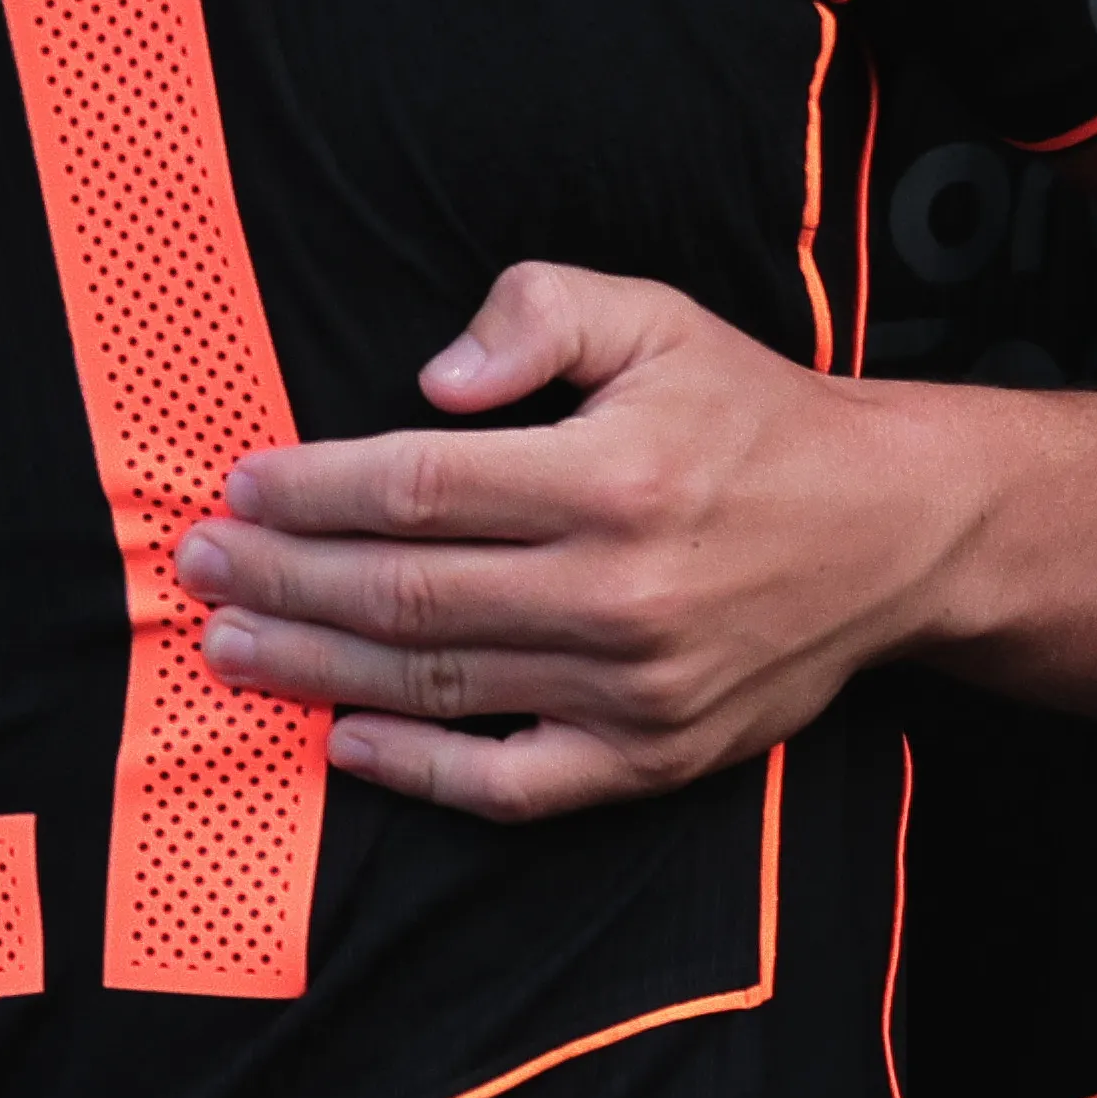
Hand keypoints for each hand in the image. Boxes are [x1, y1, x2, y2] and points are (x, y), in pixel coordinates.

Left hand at [177, 262, 969, 816]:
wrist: (895, 532)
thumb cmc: (757, 421)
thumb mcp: (662, 320)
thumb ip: (541, 315)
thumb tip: (430, 383)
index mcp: (615, 475)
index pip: (417, 486)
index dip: (311, 490)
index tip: (241, 487)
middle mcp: (620, 588)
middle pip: (403, 592)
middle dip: (281, 579)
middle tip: (201, 568)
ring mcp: (631, 686)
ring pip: (433, 683)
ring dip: (313, 667)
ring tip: (231, 644)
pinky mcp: (649, 756)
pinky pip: (508, 782)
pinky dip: (416, 770)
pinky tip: (343, 741)